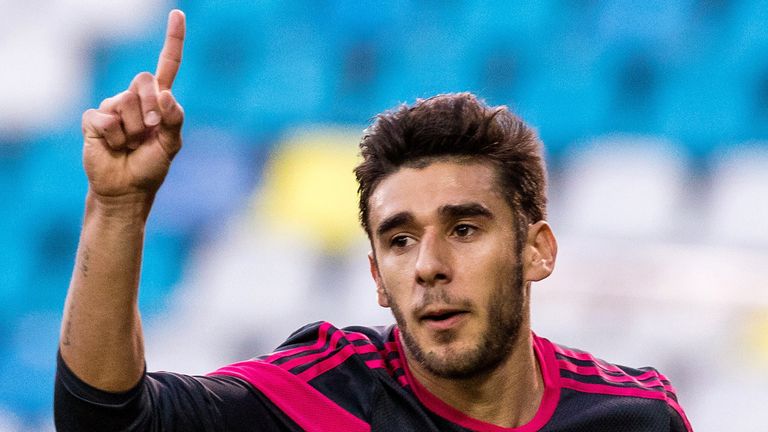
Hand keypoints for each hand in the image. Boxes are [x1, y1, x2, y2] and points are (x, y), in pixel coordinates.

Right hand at [82, 10, 185, 199]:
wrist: (127, 189)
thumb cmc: (151, 166)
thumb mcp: (171, 145)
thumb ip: (174, 119)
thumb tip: (166, 94)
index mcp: (158, 101)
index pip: (168, 65)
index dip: (173, 40)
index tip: (178, 14)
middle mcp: (135, 98)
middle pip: (143, 80)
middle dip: (150, 108)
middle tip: (148, 132)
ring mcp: (112, 107)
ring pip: (126, 102)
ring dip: (133, 129)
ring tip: (129, 144)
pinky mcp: (94, 119)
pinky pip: (108, 119)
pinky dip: (115, 138)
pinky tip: (113, 147)